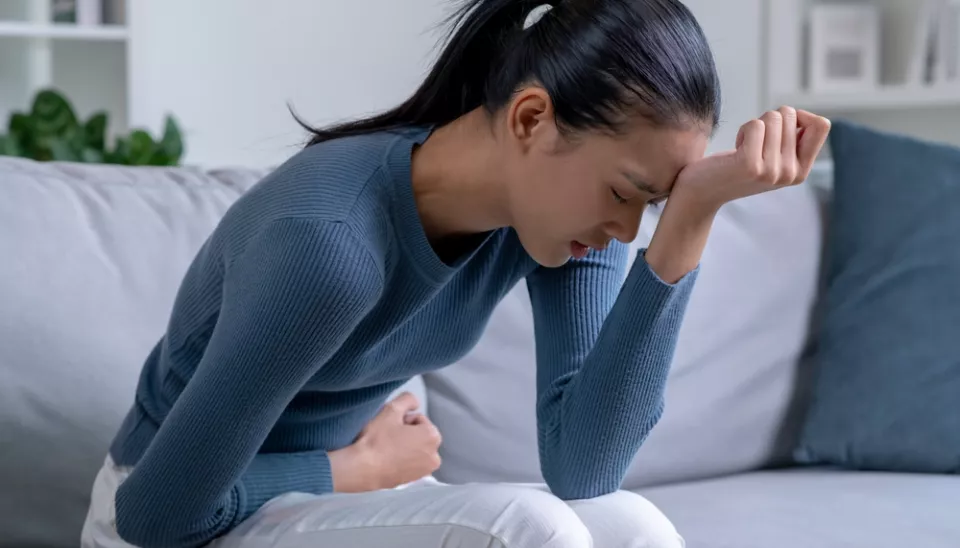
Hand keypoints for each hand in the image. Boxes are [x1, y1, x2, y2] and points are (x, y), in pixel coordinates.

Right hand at [328, 392, 441, 492]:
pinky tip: (387, 459)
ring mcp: (424, 471)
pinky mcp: (414, 481)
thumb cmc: (376, 440)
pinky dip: (401, 460)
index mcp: (432, 437)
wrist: (361, 469)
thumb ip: (407, 399)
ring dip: (404, 446)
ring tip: (386, 448)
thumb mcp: (391, 410)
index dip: (403, 420)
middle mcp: (434, 456)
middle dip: (405, 433)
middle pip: (419, 435)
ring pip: (414, 449)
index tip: (391, 427)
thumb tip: (415, 402)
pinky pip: (409, 463)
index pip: (418, 419)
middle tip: (388, 437)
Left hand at [672, 106, 831, 211]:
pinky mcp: (751, 165)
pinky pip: (755, 125)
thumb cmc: (733, 167)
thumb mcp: (771, 157)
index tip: (777, 130)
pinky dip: (743, 130)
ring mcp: (773, 171)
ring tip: (743, 148)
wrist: (701, 193)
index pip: (822, 125)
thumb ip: (790, 141)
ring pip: (773, 117)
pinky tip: (735, 151)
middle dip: (768, 121)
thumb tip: (799, 115)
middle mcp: (791, 174)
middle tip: (753, 144)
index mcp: (801, 171)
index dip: (799, 116)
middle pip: (791, 115)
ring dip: (754, 126)